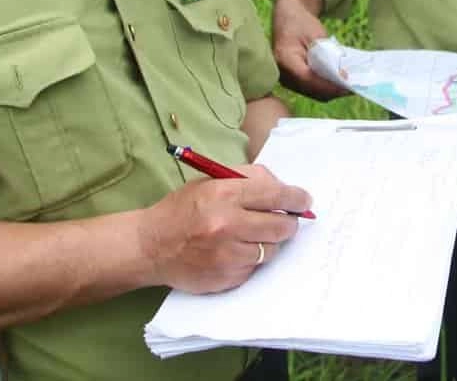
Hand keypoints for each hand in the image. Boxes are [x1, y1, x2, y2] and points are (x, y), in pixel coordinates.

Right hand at [137, 164, 312, 292]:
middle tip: (285, 220)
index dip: (296, 198)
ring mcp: (227, 255)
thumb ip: (248, 178)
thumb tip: (283, 187)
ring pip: (272, 249)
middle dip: (289, 222)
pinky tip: (233, 251)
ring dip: (268, 242)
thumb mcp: (210, 181)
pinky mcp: (226, 278)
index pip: (275, 195)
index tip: (305, 201)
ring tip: (250, 235)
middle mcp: (227, 225)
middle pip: (282, 226)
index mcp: (224, 194)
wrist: (150, 246)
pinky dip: (251, 259)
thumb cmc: (182, 210)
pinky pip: (255, 268)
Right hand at [271, 0, 348, 100]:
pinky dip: (326, 87)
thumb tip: (343, 76)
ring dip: (331, 91)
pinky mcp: (293, 81)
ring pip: (313, 92)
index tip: (346, 85)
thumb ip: (327, 55)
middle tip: (354, 87)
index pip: (308, 78)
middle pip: (311, 90)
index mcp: (285, 59)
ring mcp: (287, 80)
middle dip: (333, 90)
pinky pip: (311, 89)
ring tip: (350, 86)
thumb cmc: (300, 23)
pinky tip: (339, 82)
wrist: (287, 18)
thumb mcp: (316, 35)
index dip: (328, 85)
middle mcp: (283, 74)